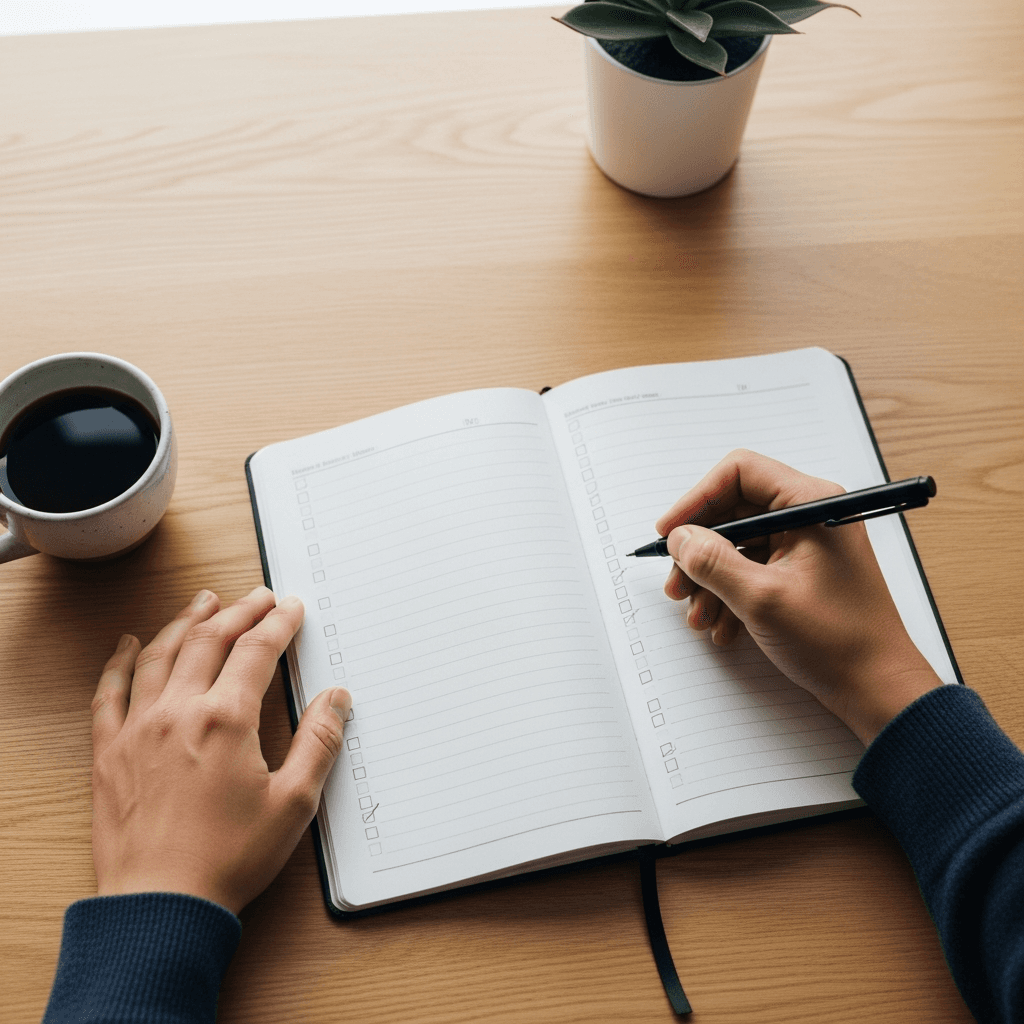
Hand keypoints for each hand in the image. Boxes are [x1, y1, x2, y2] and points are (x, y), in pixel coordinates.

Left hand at [90, 586, 350, 914]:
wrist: (161, 905)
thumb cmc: (228, 859)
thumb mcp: (294, 803)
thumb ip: (319, 742)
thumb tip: (337, 699)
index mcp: (226, 720)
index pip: (257, 651)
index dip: (278, 623)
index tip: (290, 608)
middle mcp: (179, 712)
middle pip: (210, 641)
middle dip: (239, 611)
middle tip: (257, 598)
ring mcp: (139, 729)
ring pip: (160, 654)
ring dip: (185, 621)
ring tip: (203, 601)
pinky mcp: (110, 752)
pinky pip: (109, 693)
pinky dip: (119, 662)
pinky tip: (127, 644)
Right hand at [656, 450, 940, 745]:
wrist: (877, 689)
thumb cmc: (839, 641)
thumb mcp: (762, 599)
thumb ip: (713, 562)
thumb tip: (680, 538)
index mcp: (811, 504)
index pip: (739, 473)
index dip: (697, 500)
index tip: (670, 532)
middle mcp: (809, 516)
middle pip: (733, 512)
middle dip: (699, 550)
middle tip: (677, 582)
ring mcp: (806, 545)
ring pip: (737, 545)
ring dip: (710, 579)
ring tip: (699, 615)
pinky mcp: (800, 572)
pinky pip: (750, 570)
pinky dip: (729, 595)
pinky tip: (722, 626)